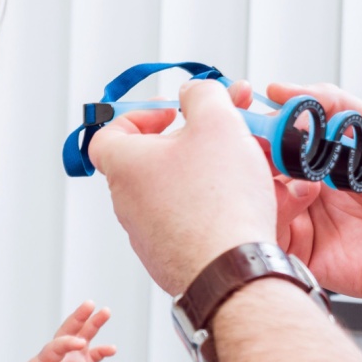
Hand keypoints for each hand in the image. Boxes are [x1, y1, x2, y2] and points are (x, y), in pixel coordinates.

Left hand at [12, 301, 114, 361]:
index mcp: (44, 359)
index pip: (56, 346)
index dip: (67, 343)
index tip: (80, 343)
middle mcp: (60, 356)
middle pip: (69, 331)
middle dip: (79, 317)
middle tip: (89, 304)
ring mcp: (72, 361)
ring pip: (85, 338)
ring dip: (94, 324)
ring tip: (106, 311)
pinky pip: (94, 357)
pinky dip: (103, 352)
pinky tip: (112, 348)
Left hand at [88, 79, 278, 294]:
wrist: (232, 269)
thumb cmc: (218, 199)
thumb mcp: (216, 121)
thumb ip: (203, 94)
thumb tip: (193, 92)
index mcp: (124, 165)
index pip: (109, 132)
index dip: (140, 116)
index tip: (173, 114)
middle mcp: (128, 202)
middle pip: (154, 160)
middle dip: (194, 141)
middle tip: (227, 132)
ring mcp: (148, 234)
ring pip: (179, 191)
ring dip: (211, 173)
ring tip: (251, 165)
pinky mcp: (172, 258)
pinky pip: (193, 222)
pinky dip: (217, 207)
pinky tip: (250, 201)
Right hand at [263, 82, 361, 312]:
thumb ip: (330, 102)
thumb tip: (281, 89)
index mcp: (312, 156)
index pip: (266, 133)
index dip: (250, 119)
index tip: (244, 103)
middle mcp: (298, 184)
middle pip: (249, 164)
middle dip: (250, 147)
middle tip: (263, 139)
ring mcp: (296, 217)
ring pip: (251, 196)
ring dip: (265, 177)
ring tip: (299, 173)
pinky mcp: (296, 248)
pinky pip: (266, 231)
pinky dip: (276, 210)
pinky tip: (303, 199)